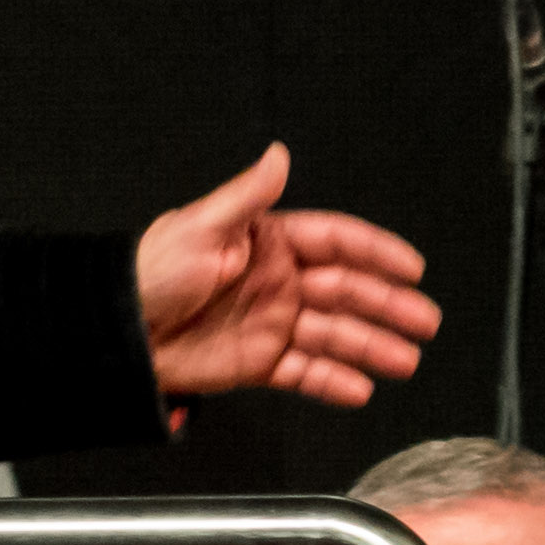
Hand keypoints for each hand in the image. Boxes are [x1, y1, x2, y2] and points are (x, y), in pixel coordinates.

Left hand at [137, 148, 442, 407]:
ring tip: (406, 361)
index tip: (411, 267)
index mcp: (269, 242)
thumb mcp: (201, 226)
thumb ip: (248, 196)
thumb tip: (278, 155)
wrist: (119, 331)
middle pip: (346, 292)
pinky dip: (333, 382)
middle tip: (425, 321)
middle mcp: (278, 282)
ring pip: (334, 335)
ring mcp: (272, 323)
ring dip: (371, 347)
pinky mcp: (259, 361)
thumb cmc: (151, 272)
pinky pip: (304, 374)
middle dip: (388, 306)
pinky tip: (360, 389)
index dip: (376, 253)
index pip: (335, 242)